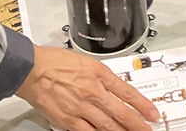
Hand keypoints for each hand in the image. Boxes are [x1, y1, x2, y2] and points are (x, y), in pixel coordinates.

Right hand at [16, 45, 158, 130]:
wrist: (33, 69)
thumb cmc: (55, 62)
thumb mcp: (86, 62)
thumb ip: (101, 76)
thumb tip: (115, 88)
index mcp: (99, 73)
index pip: (127, 92)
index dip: (143, 105)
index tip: (153, 113)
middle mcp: (93, 91)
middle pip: (121, 112)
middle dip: (137, 124)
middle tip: (148, 130)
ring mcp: (81, 108)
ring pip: (108, 126)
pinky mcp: (68, 121)